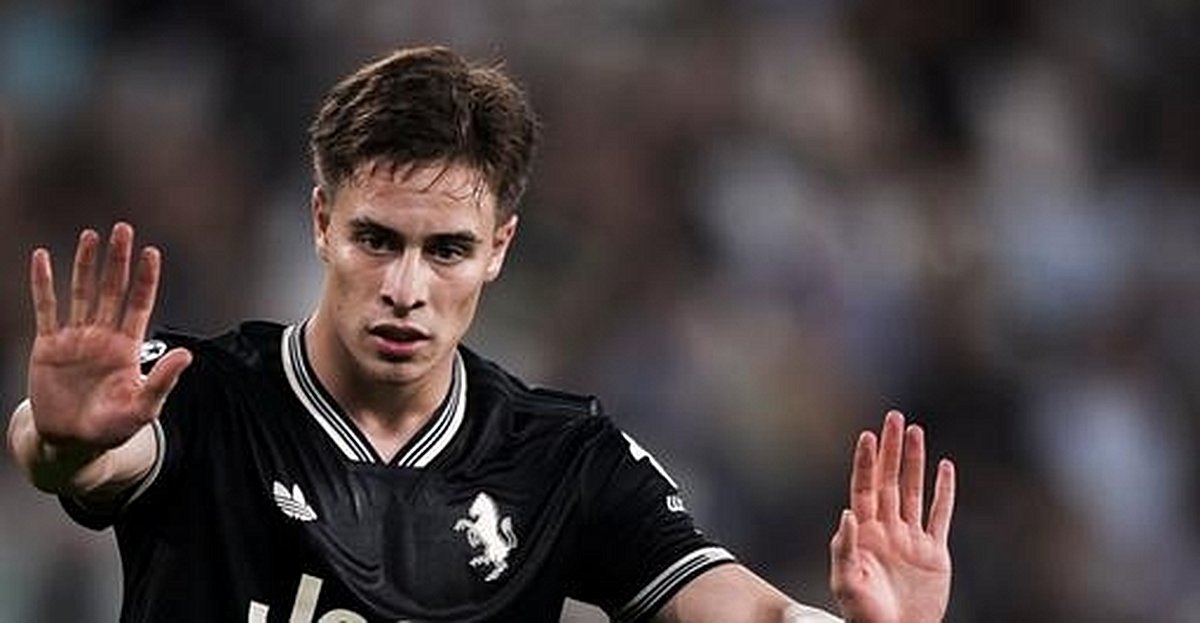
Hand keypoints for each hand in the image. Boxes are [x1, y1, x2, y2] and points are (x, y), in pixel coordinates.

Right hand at [27, 223, 191, 455]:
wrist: (72, 442)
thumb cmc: (113, 427)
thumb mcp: (144, 406)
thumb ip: (163, 380)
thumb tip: (188, 354)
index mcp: (128, 346)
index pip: (139, 303)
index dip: (146, 278)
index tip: (152, 251)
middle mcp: (103, 335)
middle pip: (112, 288)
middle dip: (118, 260)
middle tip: (123, 229)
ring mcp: (76, 338)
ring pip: (81, 292)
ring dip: (85, 263)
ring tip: (91, 235)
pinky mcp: (48, 346)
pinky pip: (46, 308)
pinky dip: (43, 283)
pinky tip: (42, 257)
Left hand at [829, 411, 955, 622]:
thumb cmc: (862, 614)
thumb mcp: (845, 582)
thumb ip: (843, 549)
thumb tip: (846, 513)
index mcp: (864, 532)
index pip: (864, 487)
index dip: (866, 461)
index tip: (867, 435)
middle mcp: (887, 528)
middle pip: (888, 479)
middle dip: (891, 448)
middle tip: (894, 417)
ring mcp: (911, 538)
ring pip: (914, 490)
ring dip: (915, 461)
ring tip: (916, 431)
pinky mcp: (934, 552)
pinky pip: (940, 514)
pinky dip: (944, 491)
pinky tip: (945, 466)